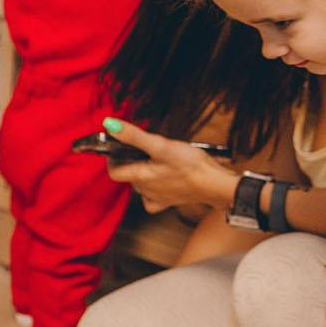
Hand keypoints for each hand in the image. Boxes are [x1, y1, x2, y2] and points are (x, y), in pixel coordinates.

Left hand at [100, 118, 236, 214]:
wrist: (215, 184)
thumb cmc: (190, 165)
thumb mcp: (161, 146)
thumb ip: (134, 136)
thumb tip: (110, 125)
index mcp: (139, 176)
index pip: (114, 171)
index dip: (113, 159)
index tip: (118, 148)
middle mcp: (144, 190)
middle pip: (129, 176)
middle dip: (131, 162)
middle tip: (144, 149)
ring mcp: (157, 197)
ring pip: (141, 185)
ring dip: (144, 173)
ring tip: (156, 160)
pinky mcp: (169, 202)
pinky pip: (153, 199)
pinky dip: (152, 190)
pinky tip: (160, 181)